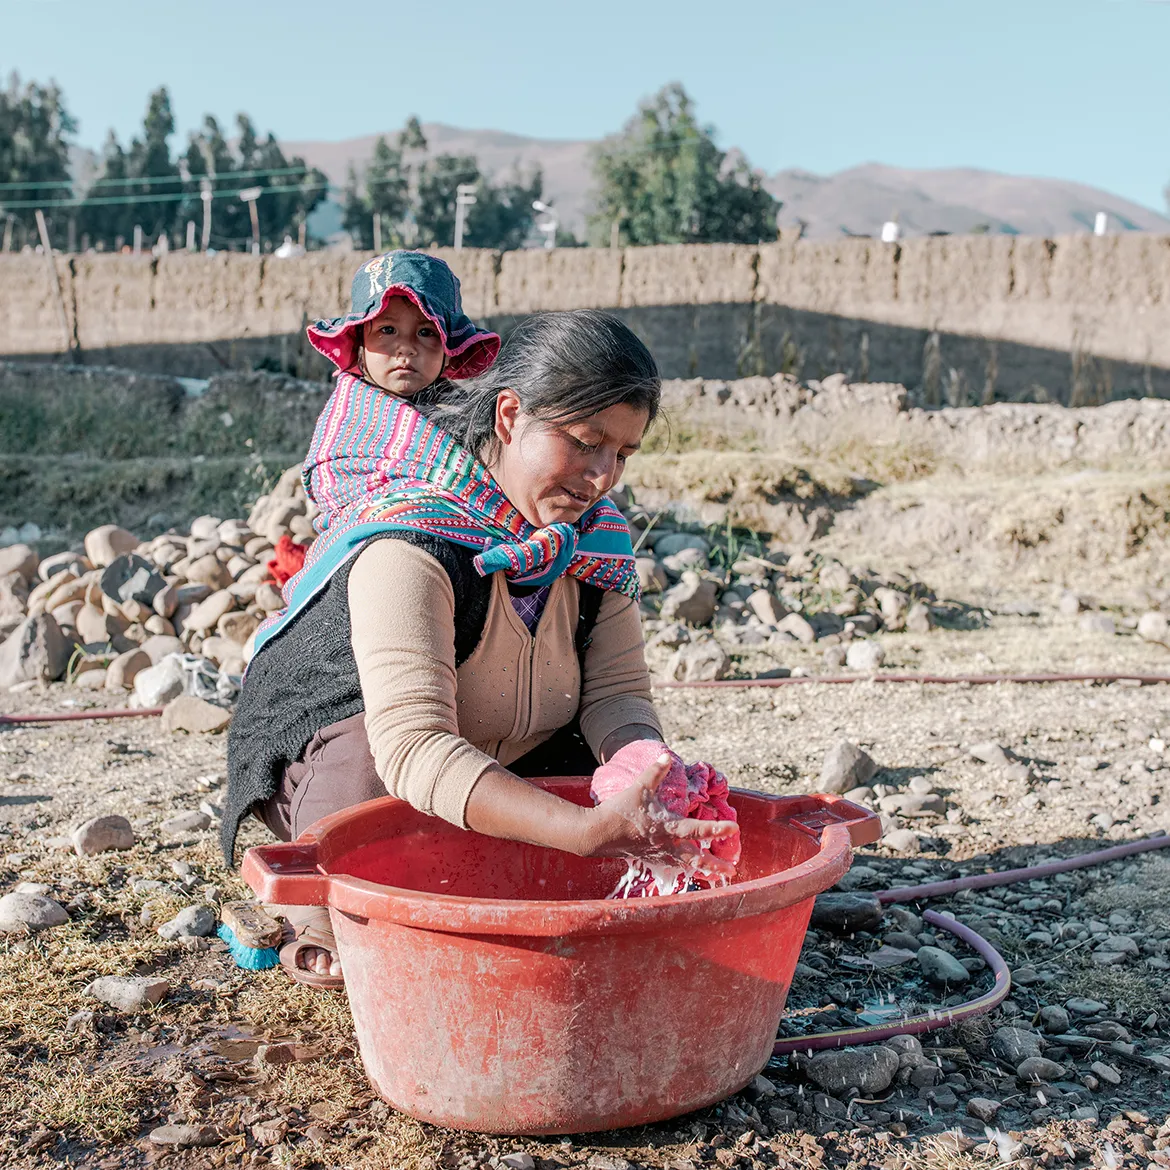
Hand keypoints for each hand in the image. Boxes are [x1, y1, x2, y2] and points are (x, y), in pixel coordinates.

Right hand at [580, 752, 738, 874]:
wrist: (597, 833)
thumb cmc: (620, 810)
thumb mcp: (640, 787)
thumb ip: (656, 771)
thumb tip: (667, 755)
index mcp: (667, 827)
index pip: (698, 830)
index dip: (717, 829)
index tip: (734, 828)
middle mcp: (666, 844)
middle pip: (696, 858)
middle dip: (715, 865)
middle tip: (731, 870)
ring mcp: (657, 854)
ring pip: (684, 866)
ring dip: (702, 871)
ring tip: (715, 875)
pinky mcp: (647, 858)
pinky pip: (670, 866)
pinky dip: (682, 869)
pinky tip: (686, 869)